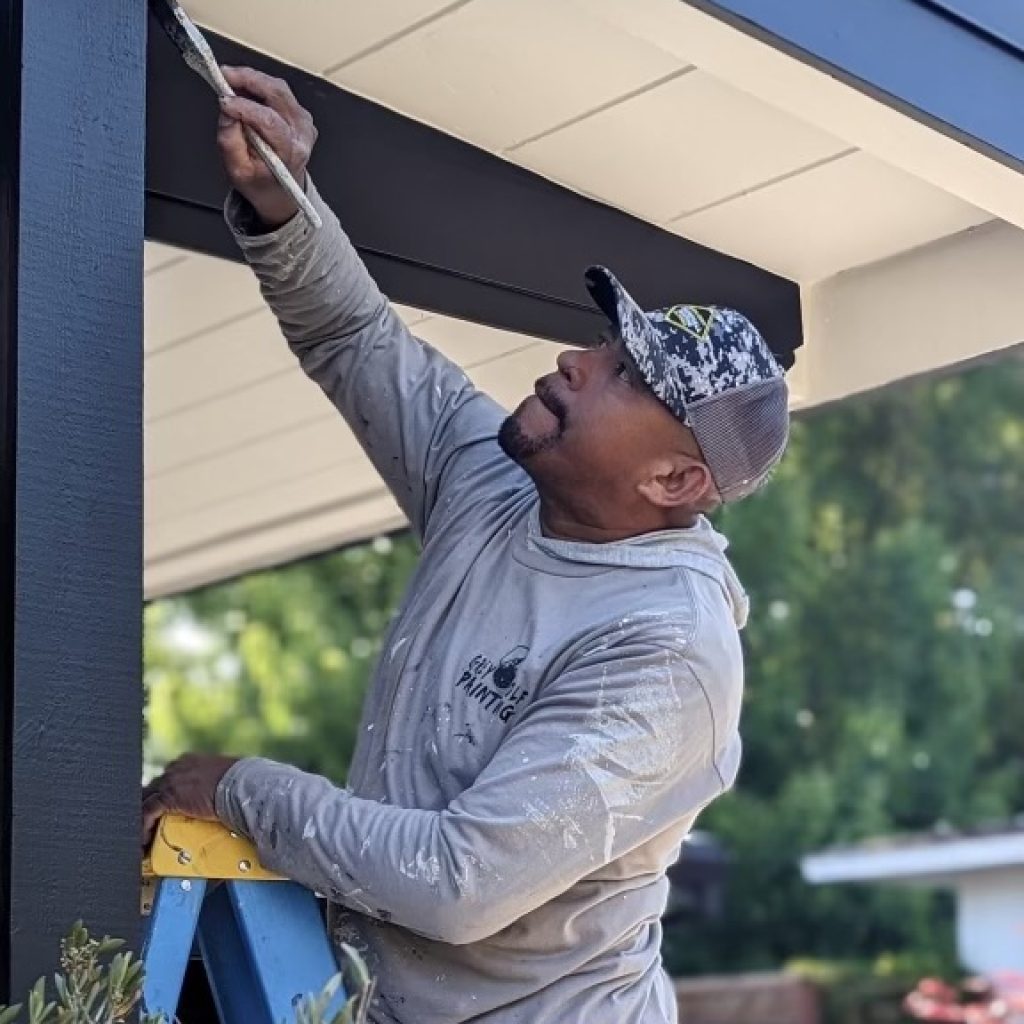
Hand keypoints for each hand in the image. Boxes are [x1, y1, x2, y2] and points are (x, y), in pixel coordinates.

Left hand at [141, 753, 239, 848]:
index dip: (161, 795)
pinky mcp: (168, 796)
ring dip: (140, 818)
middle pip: (152, 788)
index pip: (167, 778)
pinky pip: (146, 812)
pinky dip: (142, 827)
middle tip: (147, 826)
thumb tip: (222, 798)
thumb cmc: (240, 783)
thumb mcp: (223, 780)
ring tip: (142, 837)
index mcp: (188, 762)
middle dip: (148, 806)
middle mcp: (176, 768)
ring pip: (144, 800)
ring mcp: (170, 781)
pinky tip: (143, 840)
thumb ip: (214, 785)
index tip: (159, 811)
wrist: (241, 786)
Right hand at [218, 66, 317, 228]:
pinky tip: (244, 89)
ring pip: (278, 88)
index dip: (244, 106)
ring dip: (252, 79)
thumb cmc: (260, 183)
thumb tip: (227, 111)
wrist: (280, 192)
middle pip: (277, 94)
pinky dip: (259, 85)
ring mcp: (304, 123)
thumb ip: (230, 142)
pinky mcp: (300, 115)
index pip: (269, 121)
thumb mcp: (238, 171)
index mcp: (289, 152)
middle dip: (248, 79)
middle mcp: (302, 135)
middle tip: (223, 74)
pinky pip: (279, 92)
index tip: (223, 100)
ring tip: (229, 79)